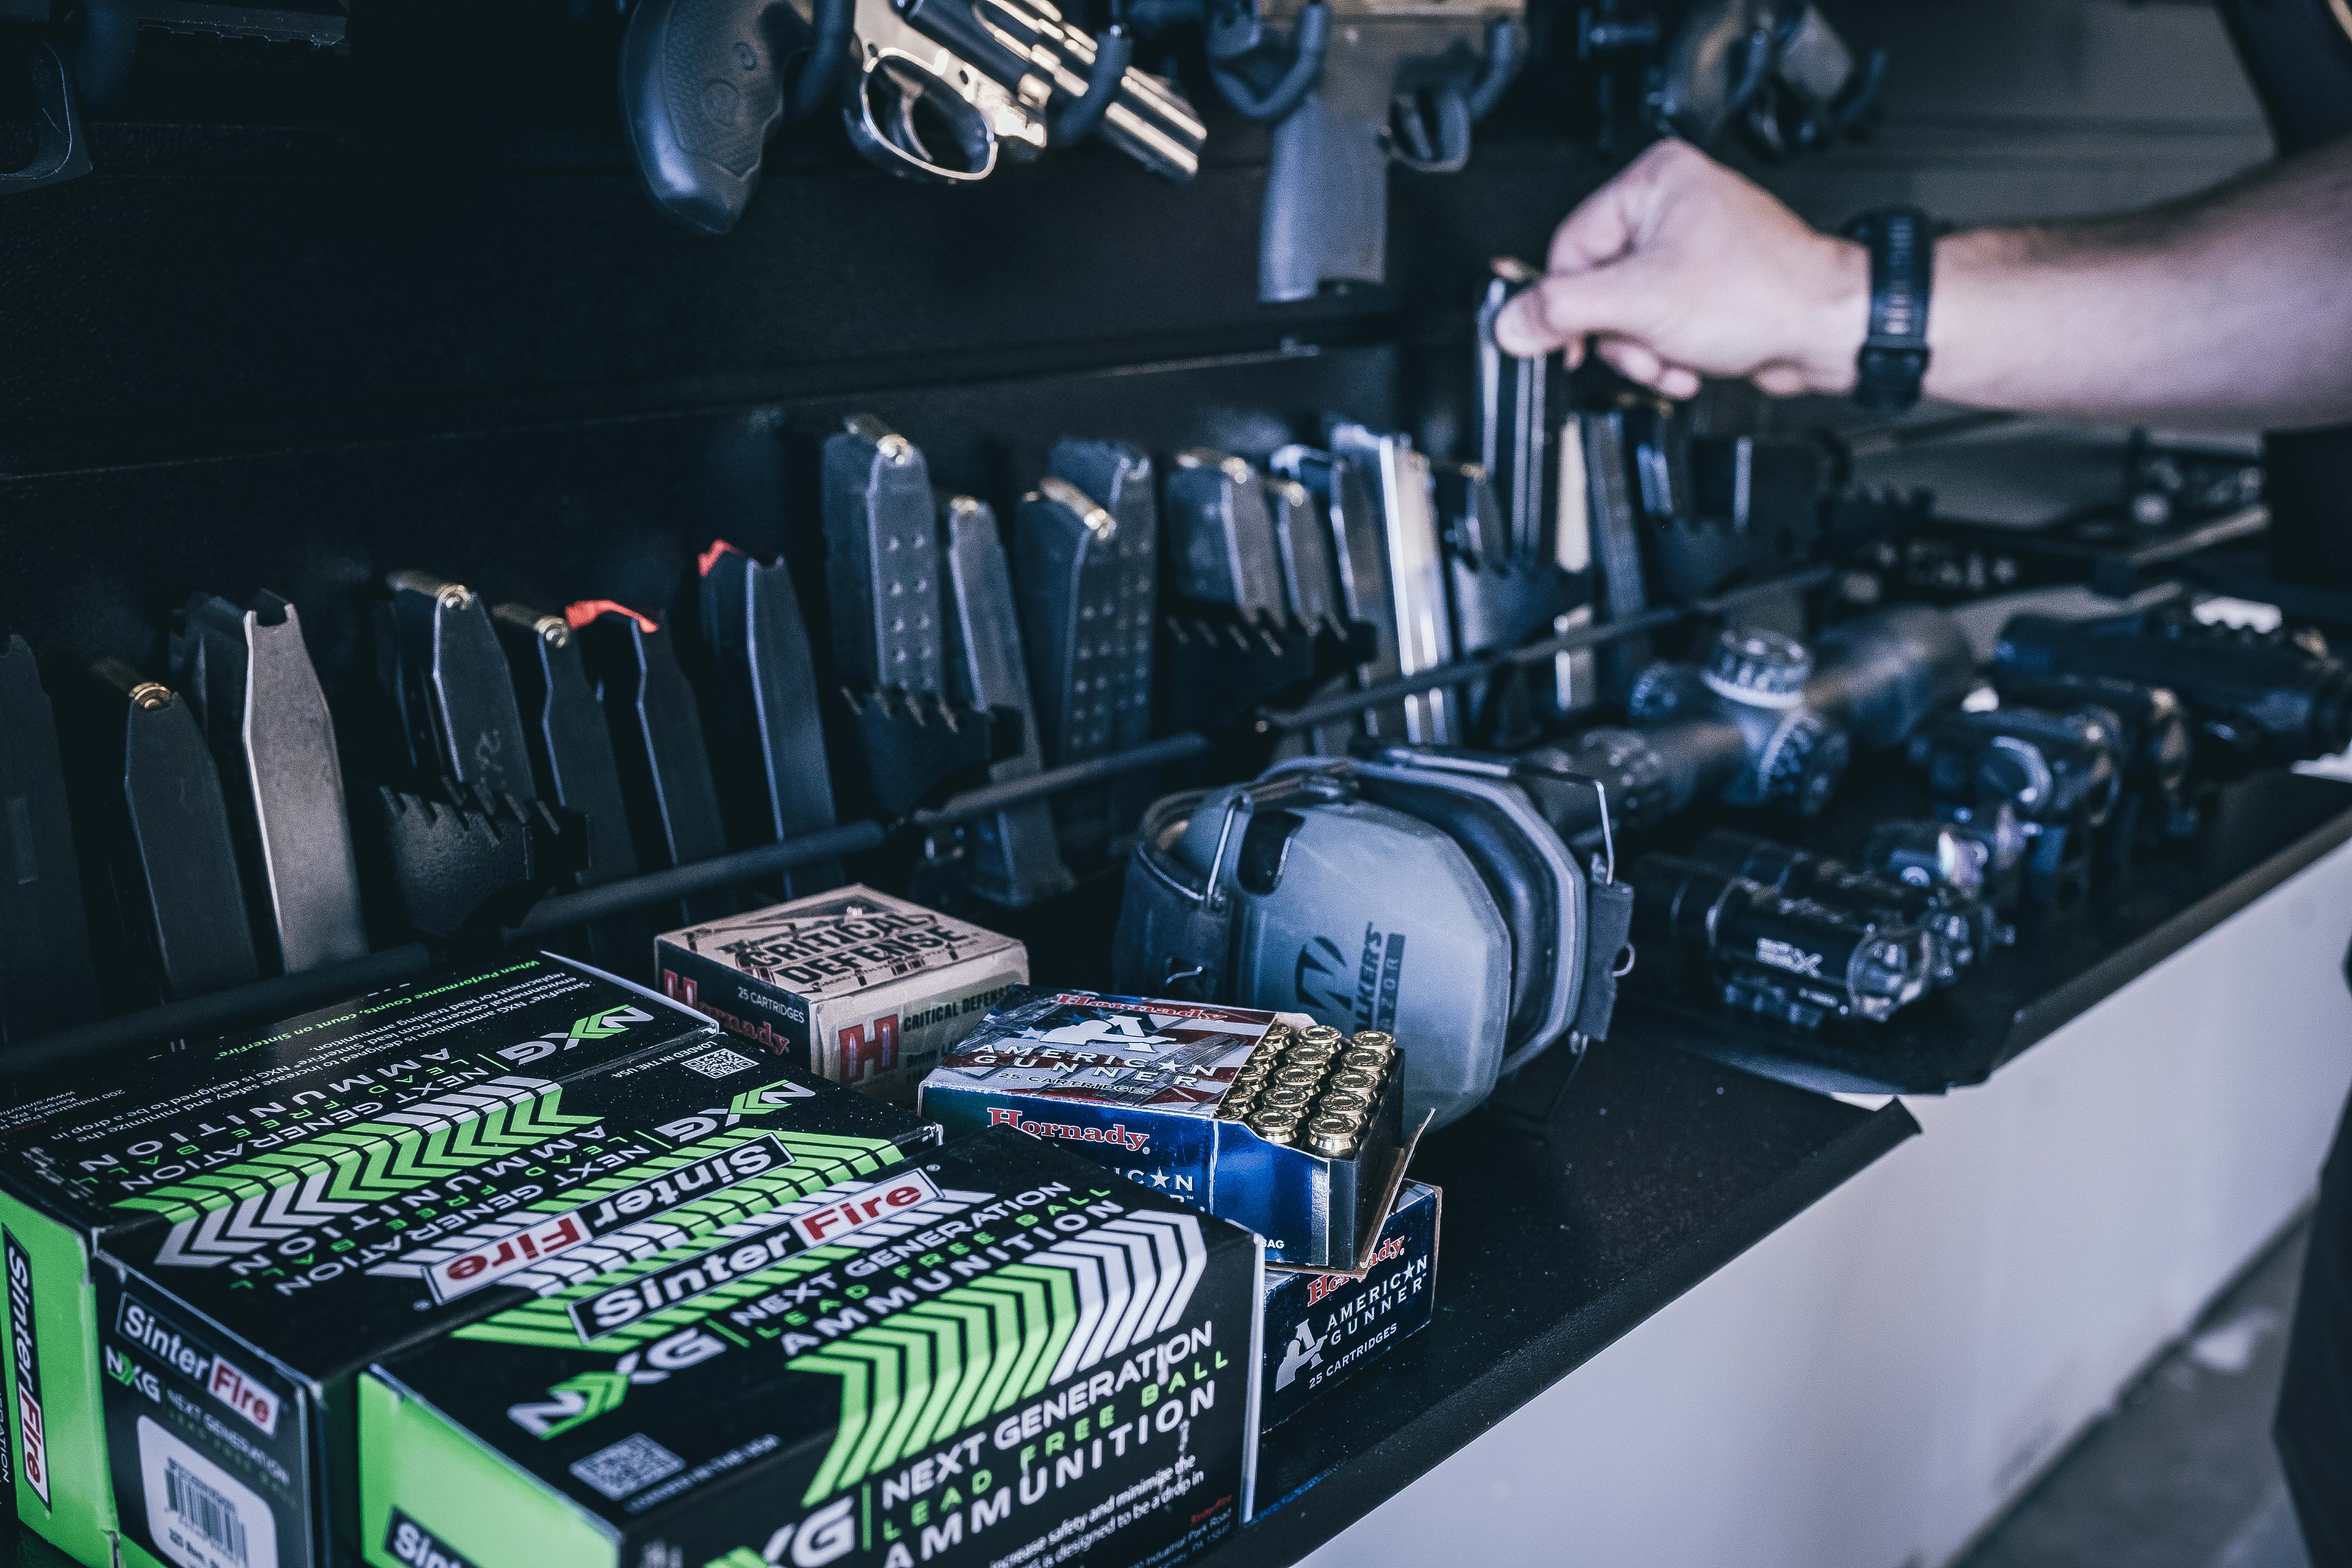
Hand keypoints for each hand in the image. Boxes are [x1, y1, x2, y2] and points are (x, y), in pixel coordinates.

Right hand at [1493, 139, 1868, 400]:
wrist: (1829, 330)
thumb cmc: (1763, 295)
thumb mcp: (1640, 303)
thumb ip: (1563, 310)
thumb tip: (1511, 321)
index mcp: (1654, 180)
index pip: (1569, 247)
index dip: (1568, 304)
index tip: (1572, 343)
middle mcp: (1671, 203)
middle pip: (1596, 285)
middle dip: (1620, 335)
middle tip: (1645, 348)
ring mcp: (1688, 244)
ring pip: (1625, 312)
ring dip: (1644, 351)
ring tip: (1675, 357)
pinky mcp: (1703, 283)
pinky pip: (1656, 323)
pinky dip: (1668, 353)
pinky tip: (1692, 359)